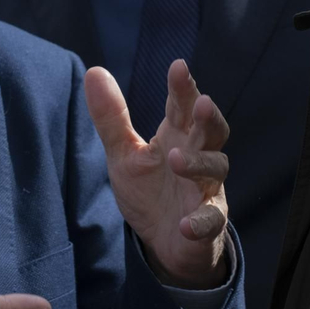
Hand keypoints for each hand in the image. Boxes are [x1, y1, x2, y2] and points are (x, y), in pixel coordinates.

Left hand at [85, 59, 230, 288]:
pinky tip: (185, 224)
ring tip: (175, 159)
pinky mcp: (209, 222)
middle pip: (212, 131)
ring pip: (215, 168)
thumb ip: (111, 117)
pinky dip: (201, 220)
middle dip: (208, 117)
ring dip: (198, 163)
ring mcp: (206, 189)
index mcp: (177, 136)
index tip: (178, 66)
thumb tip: (94, 71)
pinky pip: (212, 219)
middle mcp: (197, 157)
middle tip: (201, 103)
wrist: (162, 241)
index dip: (183, 87)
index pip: (183, 106)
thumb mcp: (124, 154)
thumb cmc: (149, 190)